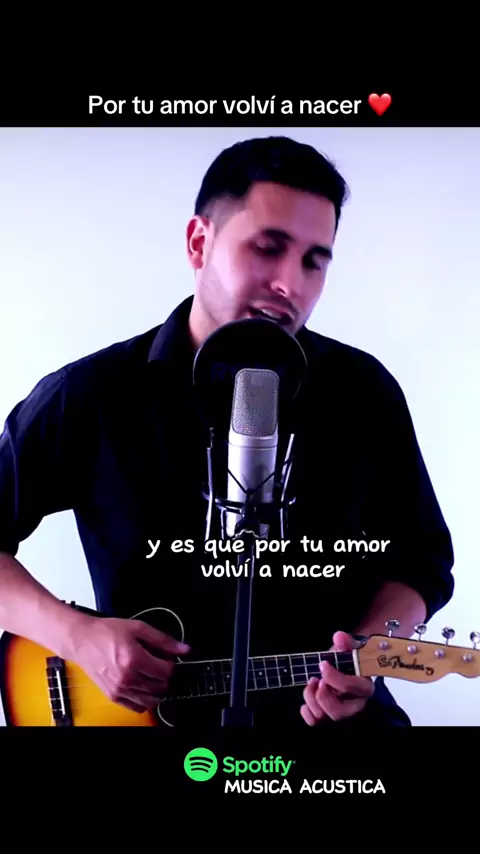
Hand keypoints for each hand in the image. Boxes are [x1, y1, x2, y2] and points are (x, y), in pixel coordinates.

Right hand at [71, 616, 189, 711]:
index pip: (166, 672)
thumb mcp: (138, 628)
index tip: (165, 658)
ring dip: (156, 689)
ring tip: (149, 675)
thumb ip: (163, 640)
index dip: (170, 664)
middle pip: (161, 687)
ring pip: (151, 700)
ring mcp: (120, 689)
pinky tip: (141, 686)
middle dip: (163, 676)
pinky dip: (144, 700)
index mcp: (135, 659)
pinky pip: (137, 707)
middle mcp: (128, 678)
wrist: (83, 640)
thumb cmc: (107, 632)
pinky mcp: (113, 696)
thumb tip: (184, 649)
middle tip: (157, 665)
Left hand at [300, 630, 373, 724]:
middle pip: (338, 712)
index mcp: (363, 688)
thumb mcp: (348, 648)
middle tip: (318, 679)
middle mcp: (353, 704)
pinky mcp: (326, 714)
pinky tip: (308, 693)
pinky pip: (314, 721)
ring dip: (312, 698)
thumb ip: (346, 642)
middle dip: (323, 695)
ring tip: (312, 682)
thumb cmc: (347, 660)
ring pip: (323, 716)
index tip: (323, 664)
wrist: (342, 666)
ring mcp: (340, 711)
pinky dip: (306, 710)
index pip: (349, 688)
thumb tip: (339, 637)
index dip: (333, 676)